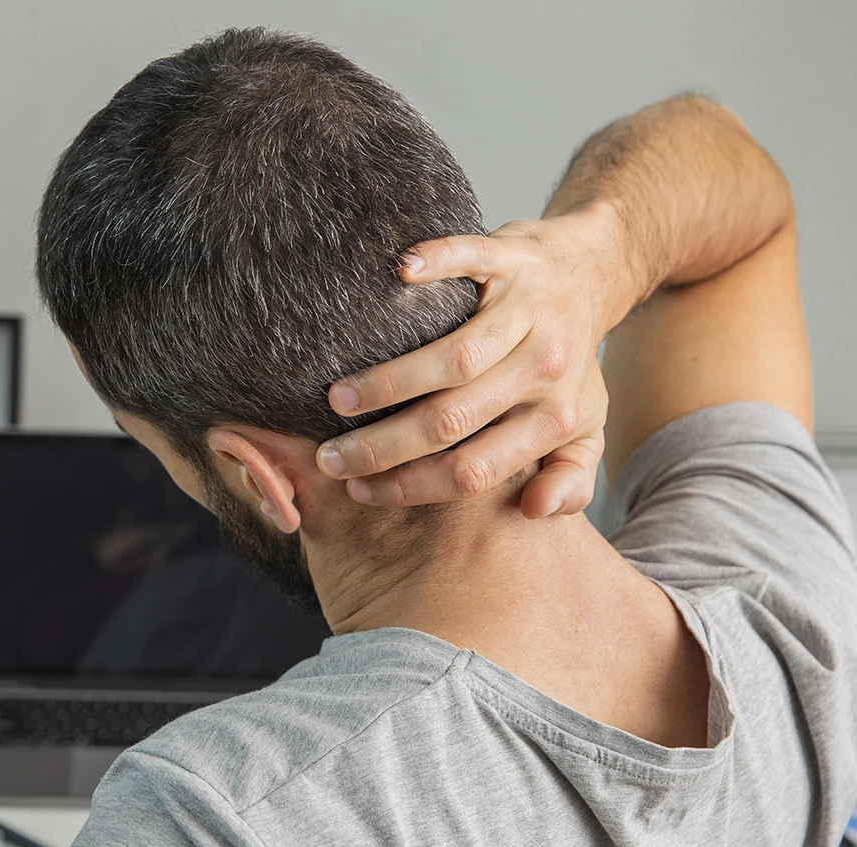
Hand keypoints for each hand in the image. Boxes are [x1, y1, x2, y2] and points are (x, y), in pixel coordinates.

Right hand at [316, 206, 632, 517]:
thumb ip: (571, 479)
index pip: (474, 469)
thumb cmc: (570, 360)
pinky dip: (437, 262)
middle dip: (382, 446)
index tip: (360, 491)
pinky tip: (397, 273)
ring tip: (336, 399)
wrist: (595, 272)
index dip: (412, 486)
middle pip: (452, 419)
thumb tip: (536, 512)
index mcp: (557, 418)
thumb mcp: (585, 429)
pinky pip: (473, 258)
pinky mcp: (514, 257)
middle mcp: (545, 367)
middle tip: (329, 458)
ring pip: (454, 357)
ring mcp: (530, 309)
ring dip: (388, 381)